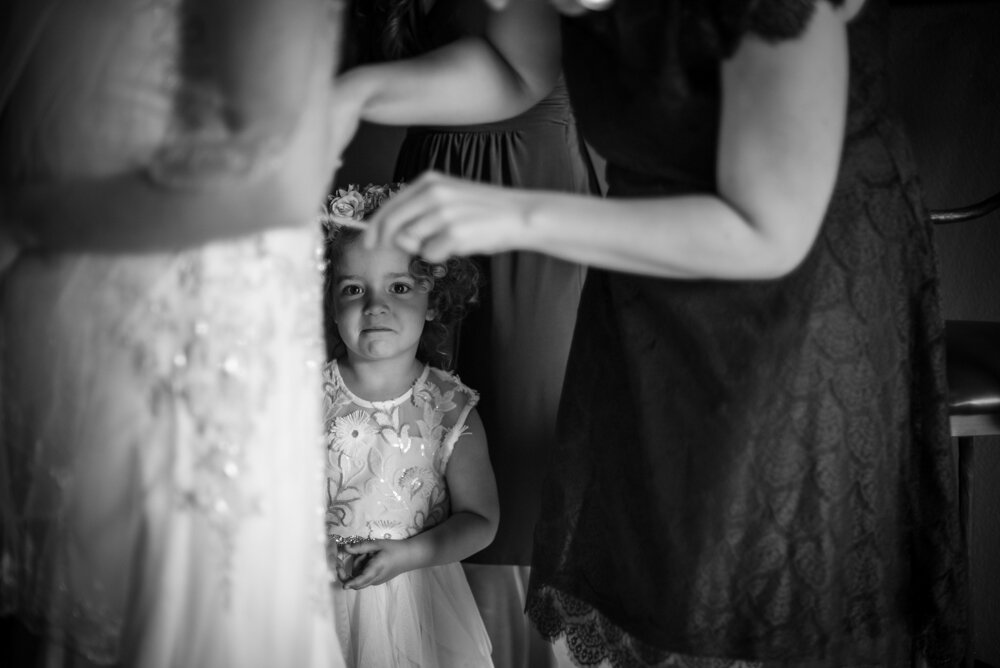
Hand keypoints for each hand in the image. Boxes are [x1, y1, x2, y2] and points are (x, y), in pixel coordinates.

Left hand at [339, 538, 413, 589]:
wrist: (409, 556)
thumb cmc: (394, 549)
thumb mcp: (377, 545)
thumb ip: (360, 547)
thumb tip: (345, 548)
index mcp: (375, 570)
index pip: (360, 581)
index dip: (350, 582)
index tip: (343, 584)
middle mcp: (374, 579)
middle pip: (355, 582)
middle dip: (346, 573)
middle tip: (339, 561)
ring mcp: (376, 581)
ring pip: (359, 578)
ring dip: (357, 567)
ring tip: (368, 553)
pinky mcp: (377, 580)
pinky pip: (364, 576)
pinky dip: (362, 568)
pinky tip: (370, 558)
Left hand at [363, 172, 531, 262]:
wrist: (519, 215)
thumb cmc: (484, 211)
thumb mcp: (449, 198)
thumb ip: (420, 209)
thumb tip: (391, 234)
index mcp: (429, 182)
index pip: (389, 206)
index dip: (374, 227)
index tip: (368, 242)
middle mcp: (432, 194)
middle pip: (392, 225)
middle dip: (389, 242)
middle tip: (402, 249)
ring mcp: (443, 213)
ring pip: (411, 242)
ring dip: (426, 247)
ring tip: (450, 239)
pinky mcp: (454, 233)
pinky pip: (430, 254)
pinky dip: (442, 255)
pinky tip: (461, 244)